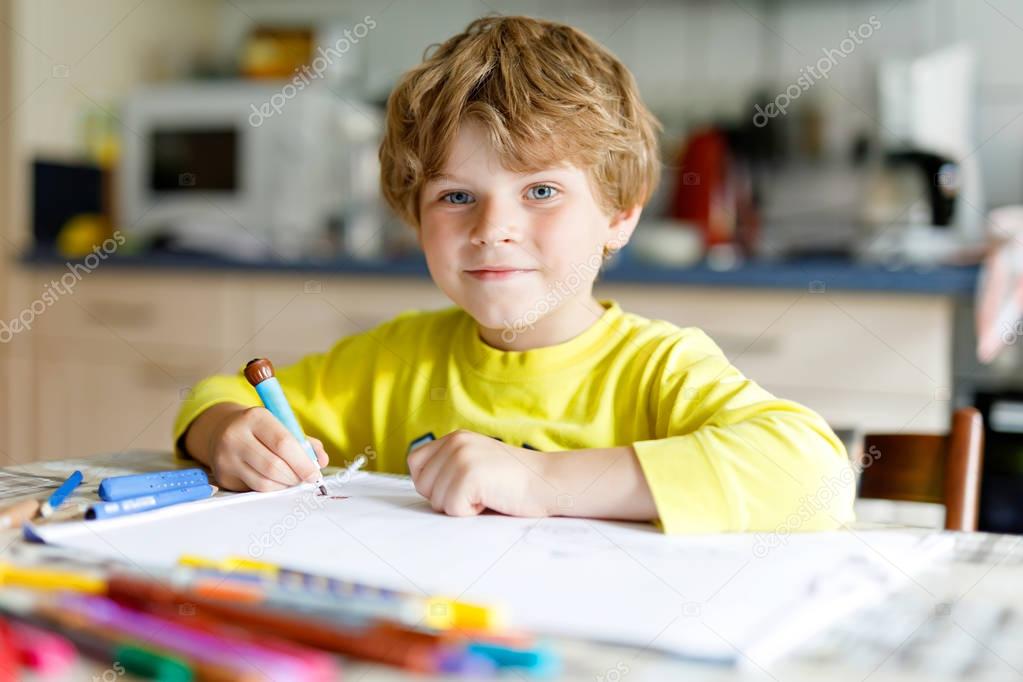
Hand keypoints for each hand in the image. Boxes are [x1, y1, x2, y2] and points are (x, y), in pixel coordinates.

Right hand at [201, 405, 328, 491]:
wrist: (221, 430)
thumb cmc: (260, 429)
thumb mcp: (282, 425)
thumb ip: (306, 442)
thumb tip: (322, 461)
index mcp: (255, 417)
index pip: (283, 443)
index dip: (303, 462)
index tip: (314, 473)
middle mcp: (236, 436)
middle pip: (273, 466)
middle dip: (295, 477)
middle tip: (305, 478)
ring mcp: (226, 457)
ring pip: (263, 483)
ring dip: (284, 485)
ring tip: (291, 479)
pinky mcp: (223, 475)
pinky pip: (254, 489)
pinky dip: (271, 489)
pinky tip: (276, 481)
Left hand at [407, 429, 551, 517]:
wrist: (549, 482)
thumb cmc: (516, 482)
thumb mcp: (477, 462)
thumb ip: (450, 467)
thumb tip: (423, 487)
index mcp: (455, 438)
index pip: (415, 463)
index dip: (432, 483)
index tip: (459, 487)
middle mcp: (455, 442)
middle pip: (422, 485)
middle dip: (445, 498)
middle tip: (478, 492)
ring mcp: (462, 457)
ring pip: (436, 500)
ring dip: (461, 506)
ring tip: (487, 494)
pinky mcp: (469, 475)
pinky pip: (452, 508)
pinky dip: (471, 512)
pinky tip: (491, 499)